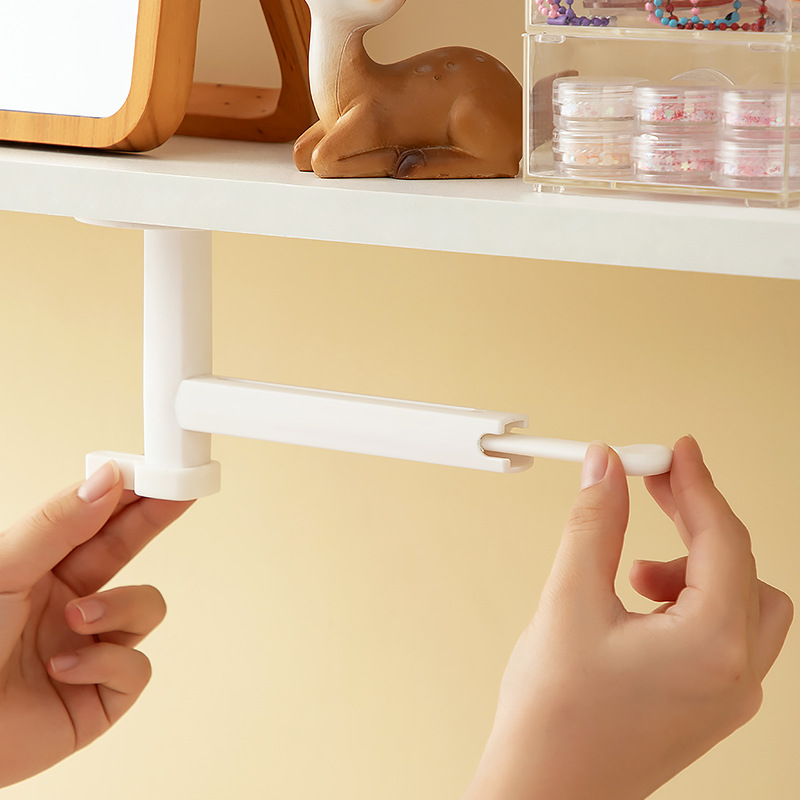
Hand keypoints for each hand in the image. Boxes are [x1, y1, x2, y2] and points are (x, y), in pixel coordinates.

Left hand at [0, 462, 192, 787]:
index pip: (96, 520)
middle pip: (127, 550)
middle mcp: (69, 605)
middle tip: (180, 495)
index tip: (157, 471)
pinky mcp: (99, 699)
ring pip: (145, 609)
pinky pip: (135, 668)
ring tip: (79, 620)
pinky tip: (64, 669)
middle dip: (153, 521)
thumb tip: (106, 479)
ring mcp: (88, 650)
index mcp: (39, 570)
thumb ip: (57, 524)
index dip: (129, 494)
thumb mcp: (2, 570)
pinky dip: (104, 665)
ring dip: (119, 609)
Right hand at [464, 436, 792, 799]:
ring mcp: (728, 694)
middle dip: (697, 519)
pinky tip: (641, 603)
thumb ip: (596, 523)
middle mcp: (736, 673)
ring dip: (695, 564)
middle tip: (653, 484)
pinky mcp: (710, 704)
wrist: (545, 790)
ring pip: (742, 600)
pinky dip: (692, 599)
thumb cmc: (555, 715)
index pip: (722, 540)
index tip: (676, 450)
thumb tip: (608, 469)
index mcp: (712, 645)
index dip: (698, 484)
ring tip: (634, 570)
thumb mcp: (569, 600)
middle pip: (742, 566)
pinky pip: (726, 631)